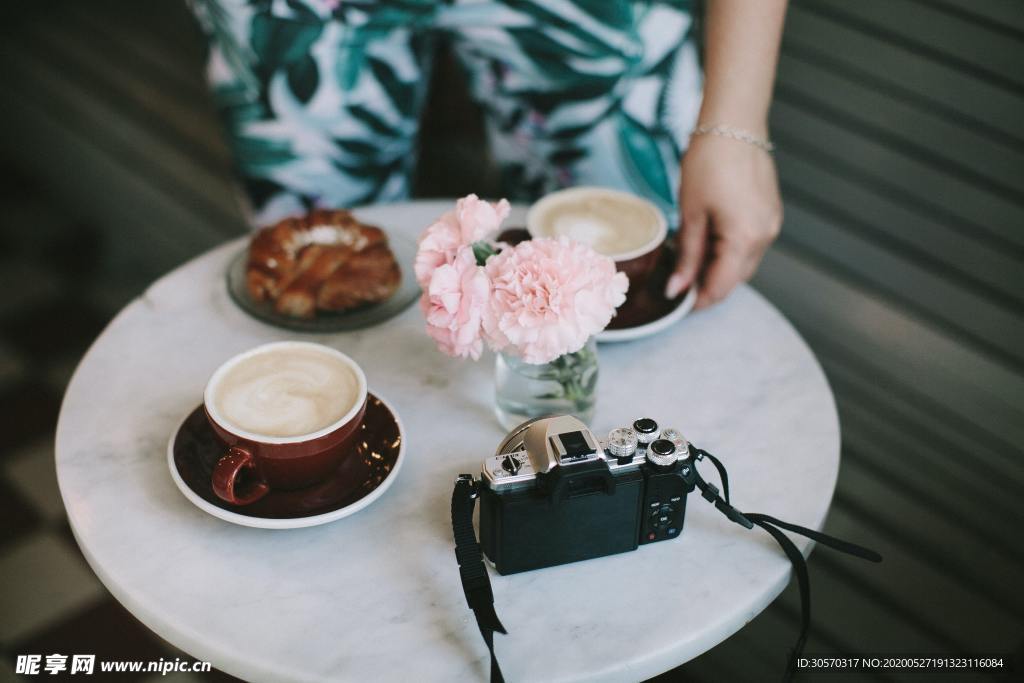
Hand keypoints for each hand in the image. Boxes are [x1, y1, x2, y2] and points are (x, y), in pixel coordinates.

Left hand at [665, 134, 782, 307]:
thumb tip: (677, 289)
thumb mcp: (690, 214)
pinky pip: (751, 243)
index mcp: (744, 239)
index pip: (722, 286)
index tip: (678, 306)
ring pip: (744, 262)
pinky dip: (731, 250)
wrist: (733, 125)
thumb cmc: (708, 163)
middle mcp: (765, 236)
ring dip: (720, 268)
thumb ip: (687, 257)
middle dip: (709, 286)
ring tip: (690, 261)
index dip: (699, 301)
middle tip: (679, 284)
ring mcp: (771, 224)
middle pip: (736, 278)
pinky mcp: (771, 213)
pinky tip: (709, 241)